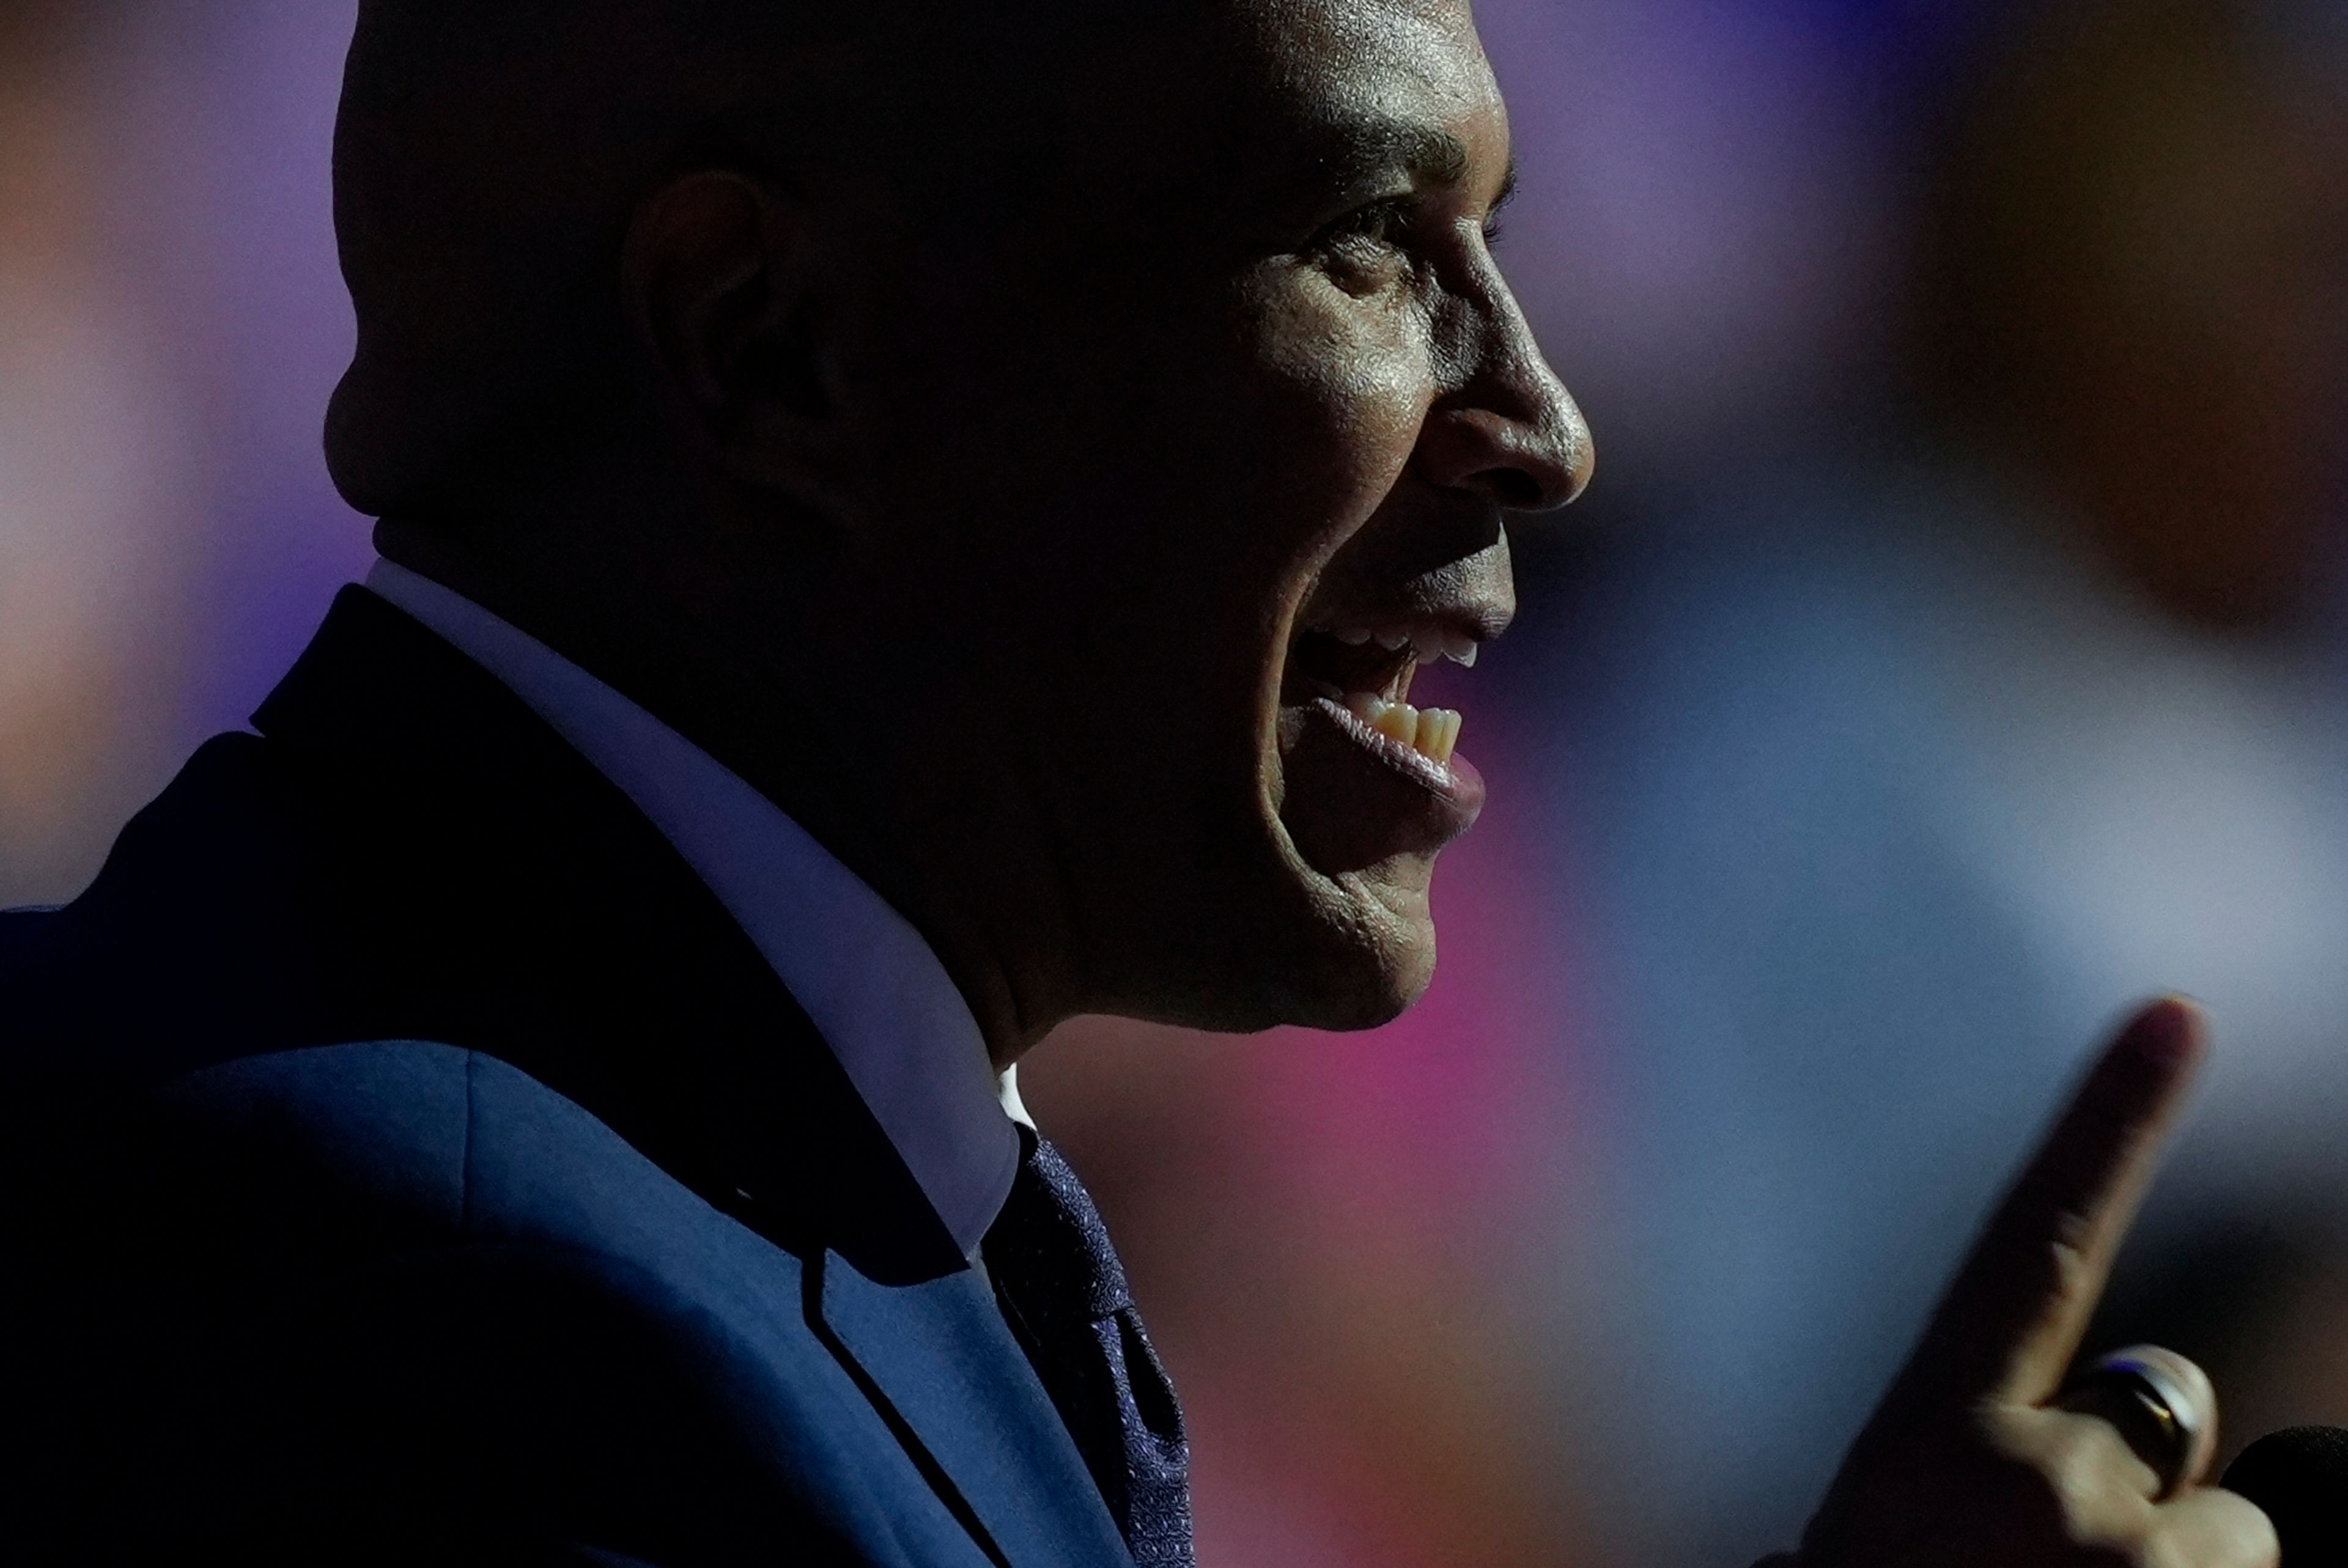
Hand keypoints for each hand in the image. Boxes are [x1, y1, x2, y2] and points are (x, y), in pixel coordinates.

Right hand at [1791, 999, 2277, 1567]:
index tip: (2176, 1014)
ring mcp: (2125, 1558)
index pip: (2037, 1247)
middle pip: (2167, 1412)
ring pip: (2237, 1531)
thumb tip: (2078, 1464)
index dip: (2110, 1124)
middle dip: (2146, 1479)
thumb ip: (1980, 1477)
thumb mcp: (1877, 1548)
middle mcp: (2036, 1480)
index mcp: (1923, 1445)